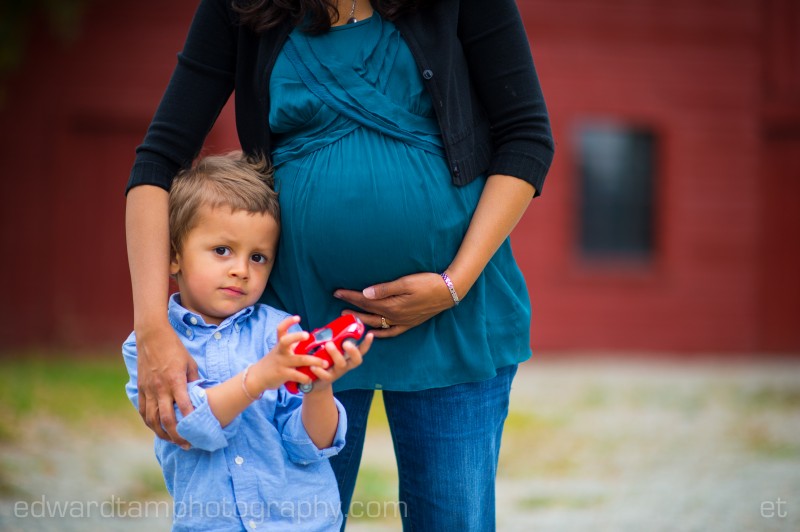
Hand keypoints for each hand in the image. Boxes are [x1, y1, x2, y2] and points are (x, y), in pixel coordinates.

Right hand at [136, 324, 199, 448]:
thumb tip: (199, 396)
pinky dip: (149, 422)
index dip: (191, 421)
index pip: (184, 407)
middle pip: (167, 420)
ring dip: (162, 433)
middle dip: (177, 435)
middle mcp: (160, 388)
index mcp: (175, 381)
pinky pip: (143, 411)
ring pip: (152, 420)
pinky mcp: (140, 389)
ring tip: (172, 440)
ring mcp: (148, 390)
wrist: (152, 336)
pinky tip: (157, 428)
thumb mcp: (190, 363)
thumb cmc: (175, 348)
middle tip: (186, 444)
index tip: (199, 431)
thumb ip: (194, 381)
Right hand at [252, 316, 330, 390]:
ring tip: (325, 363)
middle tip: (307, 335)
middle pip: (286, 341)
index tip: (297, 318)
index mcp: (280, 344)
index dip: (288, 322)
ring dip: (314, 361)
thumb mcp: (281, 350)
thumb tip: (311, 337)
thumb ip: (293, 344)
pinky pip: (296, 375)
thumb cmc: (275, 361)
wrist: (259, 376)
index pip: (281, 329)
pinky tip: (311, 378)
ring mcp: (281, 362)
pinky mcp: (283, 374)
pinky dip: (305, 377)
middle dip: (296, 337)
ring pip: (299, 360)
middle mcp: (280, 351)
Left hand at [307, 333, 372, 390]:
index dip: (367, 343)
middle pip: (356, 360)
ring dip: (336, 354)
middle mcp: (346, 365)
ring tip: (328, 345)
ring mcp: (337, 373)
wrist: (316, 383)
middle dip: (353, 350)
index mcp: (348, 357)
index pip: (361, 350)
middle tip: (346, 342)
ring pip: (341, 364)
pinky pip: (326, 376)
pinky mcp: (327, 379)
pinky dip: (320, 370)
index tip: (370, 334)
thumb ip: (331, 341)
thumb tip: (327, 328)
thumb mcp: (330, 351)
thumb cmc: (324, 361)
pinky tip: (313, 366)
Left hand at [334, 272, 454, 337]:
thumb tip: (365, 293)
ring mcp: (402, 321)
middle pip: (368, 311)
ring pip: (377, 322)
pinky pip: (391, 331)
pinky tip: (373, 331)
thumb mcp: (406, 282)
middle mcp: (394, 316)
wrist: (448, 291)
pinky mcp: (410, 323)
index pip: (365, 301)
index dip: (350, 296)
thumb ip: (384, 289)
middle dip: (352, 306)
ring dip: (362, 319)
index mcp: (391, 305)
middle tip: (338, 302)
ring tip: (349, 316)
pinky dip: (381, 332)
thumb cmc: (427, 282)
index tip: (337, 292)